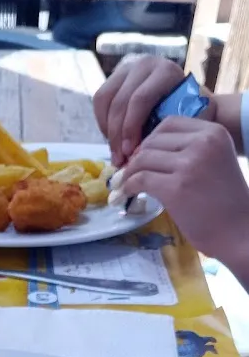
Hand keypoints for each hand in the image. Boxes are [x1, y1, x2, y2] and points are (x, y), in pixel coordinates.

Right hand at [93, 56, 215, 166]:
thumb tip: (146, 153)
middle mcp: (145, 64)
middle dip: (117, 135)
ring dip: (107, 131)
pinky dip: (102, 123)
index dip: (130, 128)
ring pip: (104, 100)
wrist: (184, 95)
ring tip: (115, 153)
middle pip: (120, 102)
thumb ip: (170, 132)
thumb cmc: (188, 112)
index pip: (139, 100)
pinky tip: (112, 139)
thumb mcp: (188, 118)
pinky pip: (99, 100)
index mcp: (165, 72)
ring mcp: (127, 67)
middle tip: (119, 160)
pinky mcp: (114, 75)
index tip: (129, 153)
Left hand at [117, 116, 248, 269]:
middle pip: (152, 140)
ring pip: (143, 159)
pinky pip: (140, 180)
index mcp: (213, 132)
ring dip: (126, 174)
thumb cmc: (225, 204)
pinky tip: (122, 197)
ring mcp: (189, 164)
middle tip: (125, 174)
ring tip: (119, 187)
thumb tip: (146, 153)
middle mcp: (202, 143)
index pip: (169, 124)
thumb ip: (189, 152)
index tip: (140, 157)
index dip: (149, 141)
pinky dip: (126, 188)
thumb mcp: (214, 163)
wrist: (239, 233)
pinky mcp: (176, 188)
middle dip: (134, 158)